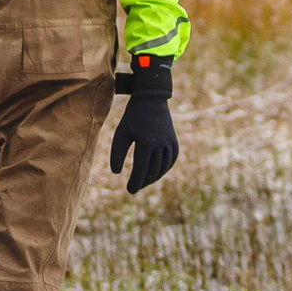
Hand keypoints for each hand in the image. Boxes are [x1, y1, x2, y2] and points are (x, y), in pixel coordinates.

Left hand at [109, 55, 178, 194]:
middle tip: (135, 188)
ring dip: (154, 177)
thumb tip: (117, 173)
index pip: (140, 169)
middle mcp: (160, 144)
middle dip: (143, 181)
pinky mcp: (174, 141)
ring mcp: (169, 143)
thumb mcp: (121, 133)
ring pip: (163, 167)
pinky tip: (156, 173)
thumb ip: (117, 153)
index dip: (135, 182)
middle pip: (152, 171)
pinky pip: (171, 160)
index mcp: (146, 143)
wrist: (151, 99)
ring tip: (144, 181)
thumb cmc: (132, 117)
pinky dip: (164, 169)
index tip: (130, 190)